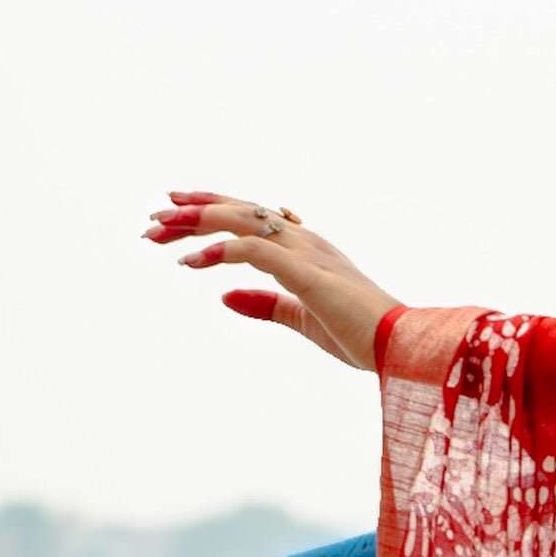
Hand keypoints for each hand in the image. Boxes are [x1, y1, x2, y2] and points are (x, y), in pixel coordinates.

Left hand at [145, 193, 401, 371]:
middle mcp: (305, 240)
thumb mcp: (302, 319)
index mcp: (307, 249)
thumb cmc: (363, 336)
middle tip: (152, 219)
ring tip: (159, 229)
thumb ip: (264, 305)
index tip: (175, 211)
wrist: (403, 347)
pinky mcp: (306, 272)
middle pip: (240, 211)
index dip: (212, 209)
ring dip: (197, 222)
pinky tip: (189, 261)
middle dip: (193, 212)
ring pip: (242, 221)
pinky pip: (253, 250)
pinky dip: (219, 251)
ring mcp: (307, 252)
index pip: (251, 217)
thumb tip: (223, 296)